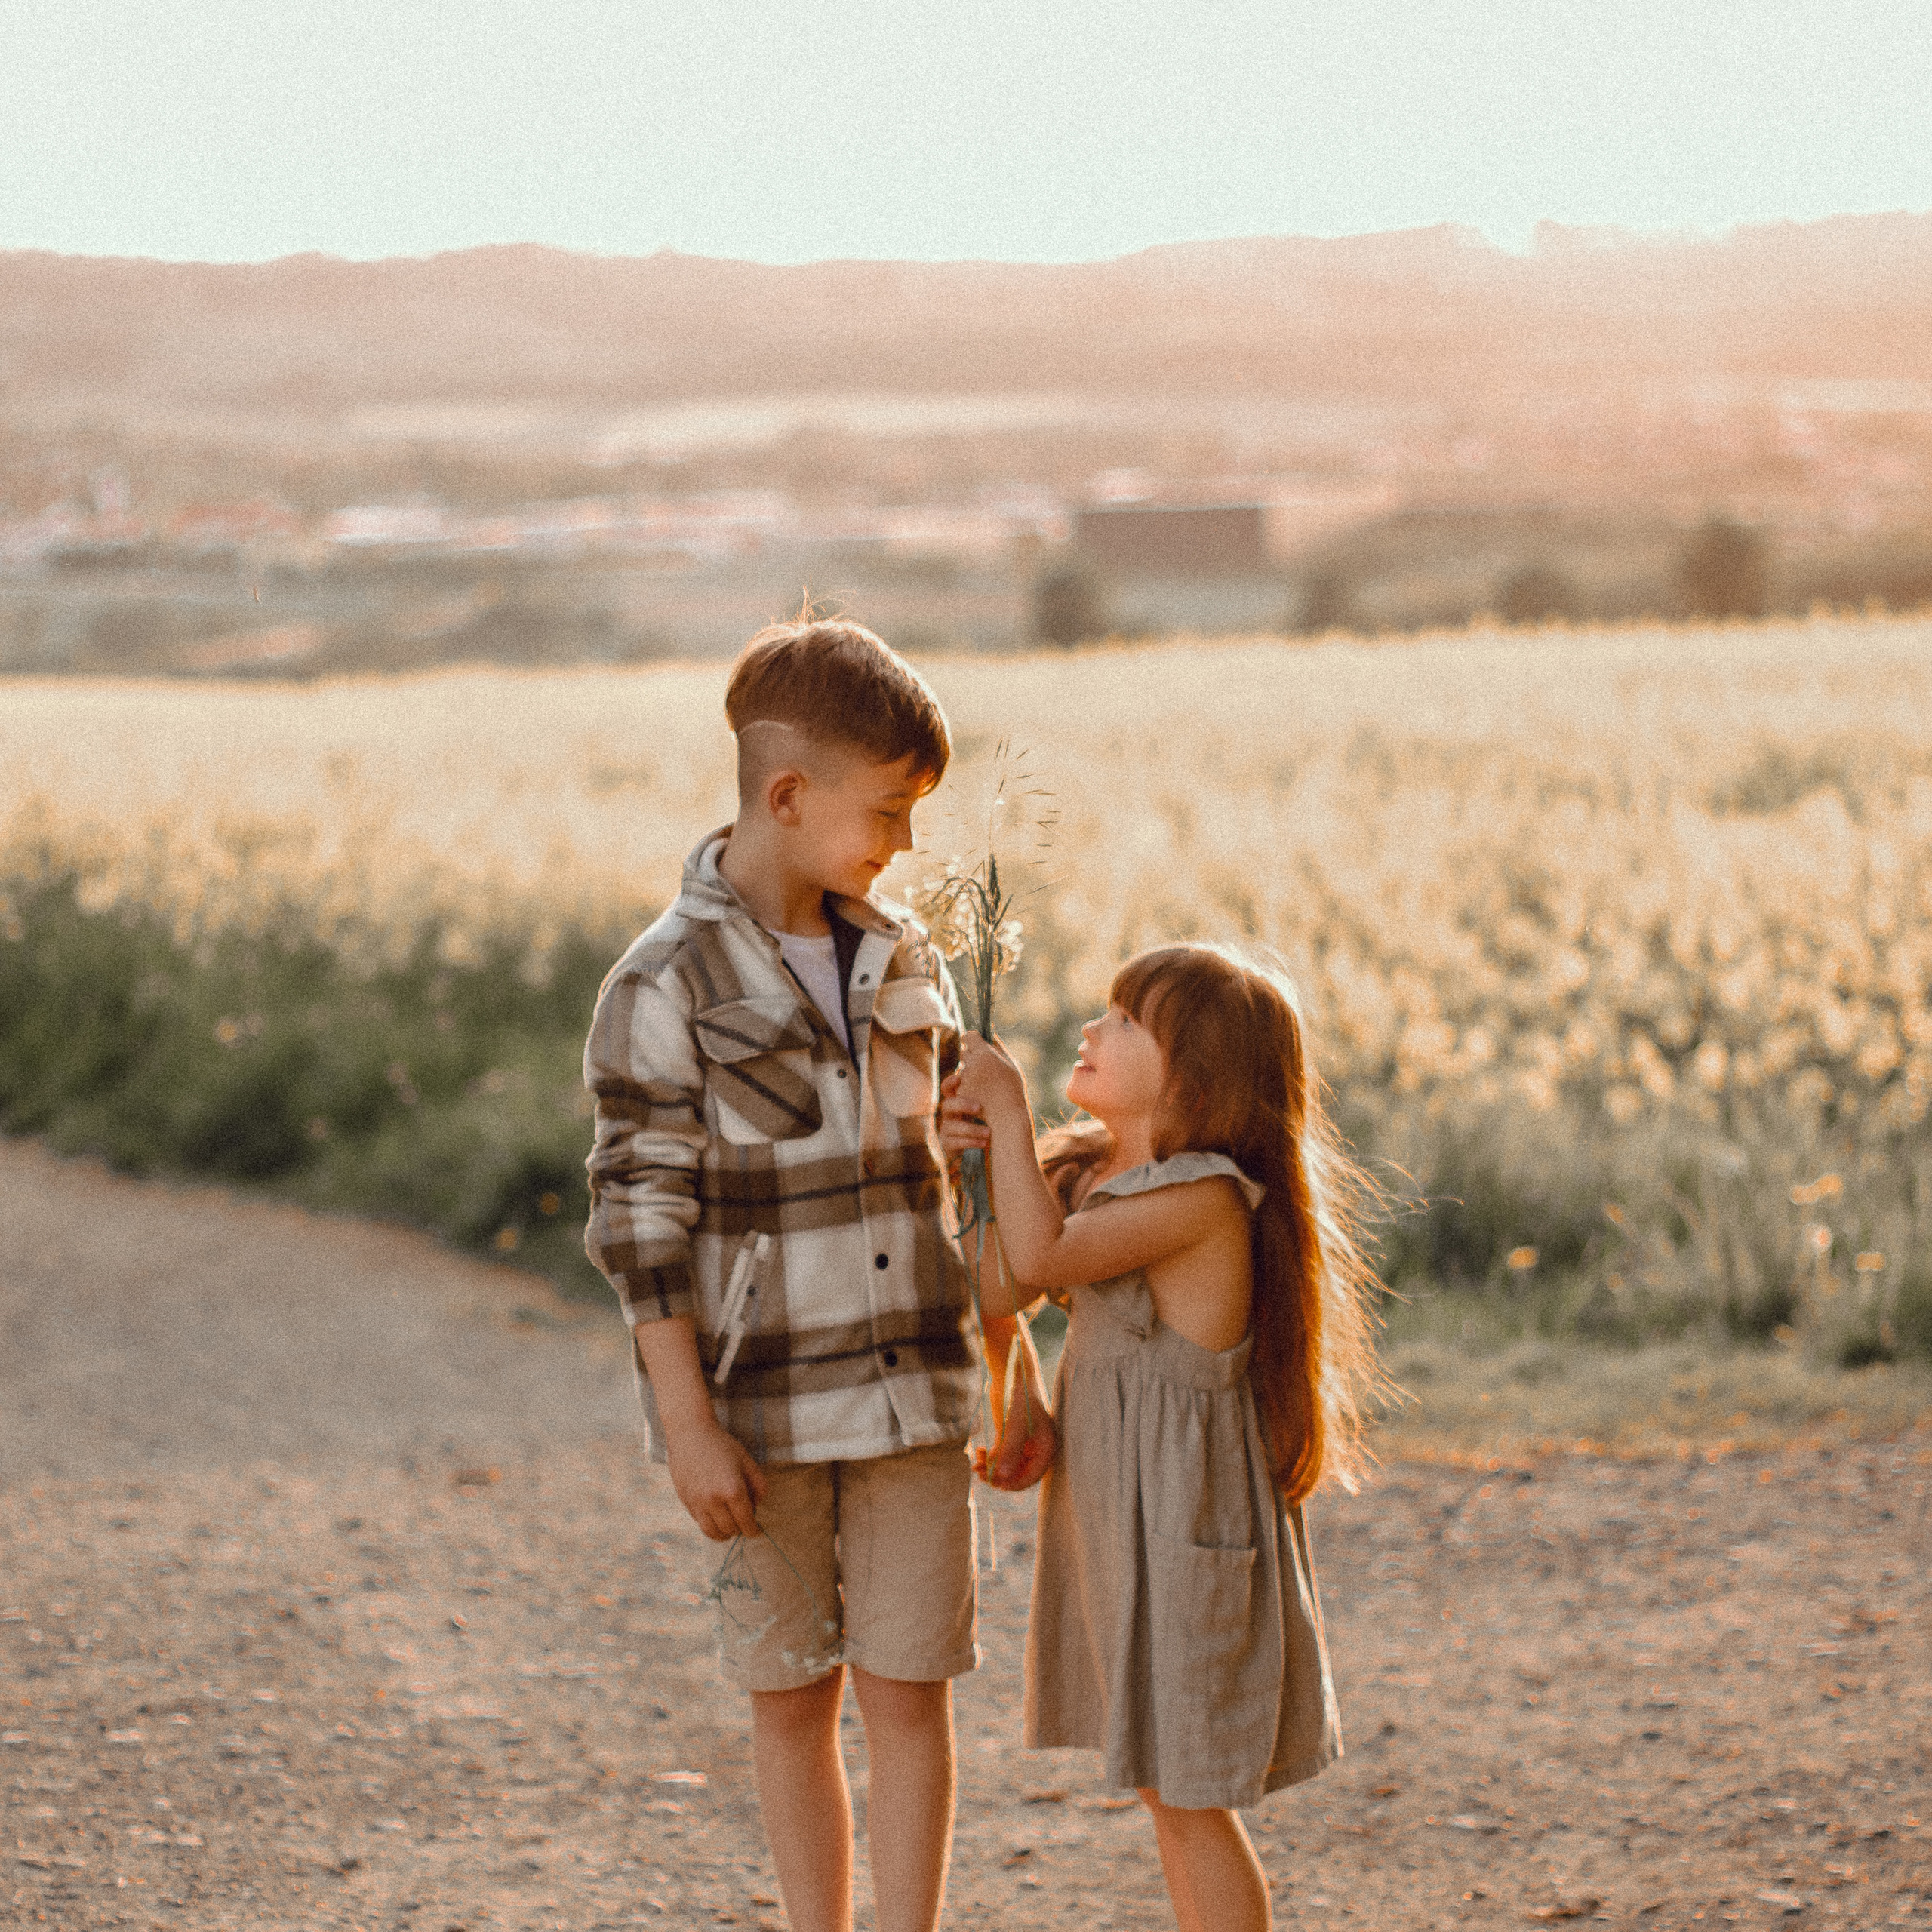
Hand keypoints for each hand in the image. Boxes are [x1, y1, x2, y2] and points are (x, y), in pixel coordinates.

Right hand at [663, 1418, 766, 1541]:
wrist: (691, 1435)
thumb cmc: (722, 1445)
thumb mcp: (747, 1461)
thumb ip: (758, 1485)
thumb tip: (756, 1506)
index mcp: (732, 1490)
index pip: (746, 1521)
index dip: (753, 1529)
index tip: (756, 1530)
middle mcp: (713, 1501)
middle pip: (730, 1529)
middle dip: (740, 1529)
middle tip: (743, 1522)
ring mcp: (697, 1504)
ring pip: (713, 1533)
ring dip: (724, 1533)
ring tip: (730, 1525)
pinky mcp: (686, 1503)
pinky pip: (700, 1524)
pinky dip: (710, 1525)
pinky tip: (716, 1515)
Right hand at [938, 1069, 990, 1161]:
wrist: (979, 1153)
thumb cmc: (986, 1126)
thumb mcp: (986, 1111)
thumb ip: (990, 1097)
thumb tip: (1007, 1076)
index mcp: (958, 1103)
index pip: (947, 1089)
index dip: (950, 1083)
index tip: (959, 1078)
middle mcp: (949, 1115)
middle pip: (947, 1105)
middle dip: (962, 1104)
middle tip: (979, 1107)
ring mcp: (946, 1131)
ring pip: (951, 1127)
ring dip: (971, 1129)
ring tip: (989, 1132)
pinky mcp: (947, 1145)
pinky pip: (954, 1143)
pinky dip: (970, 1142)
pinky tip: (984, 1143)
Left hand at [954, 1032, 1027, 1120]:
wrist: (1006, 1116)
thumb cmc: (1012, 1089)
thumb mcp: (1010, 1064)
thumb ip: (997, 1045)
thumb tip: (989, 1028)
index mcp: (986, 1054)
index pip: (969, 1036)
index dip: (971, 1039)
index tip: (975, 1043)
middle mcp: (972, 1064)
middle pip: (964, 1052)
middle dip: (971, 1057)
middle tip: (984, 1068)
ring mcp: (964, 1079)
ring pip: (962, 1070)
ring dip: (970, 1074)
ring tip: (987, 1086)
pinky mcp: (959, 1092)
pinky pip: (960, 1085)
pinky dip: (967, 1088)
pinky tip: (980, 1095)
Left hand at [973, 1402, 1056, 1490]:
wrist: (1012, 1371)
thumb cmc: (1020, 1395)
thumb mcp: (1015, 1424)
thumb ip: (1010, 1451)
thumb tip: (1001, 1477)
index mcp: (1046, 1447)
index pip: (1032, 1476)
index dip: (1014, 1483)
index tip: (995, 1483)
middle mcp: (1036, 1447)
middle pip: (1018, 1474)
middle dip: (1000, 1476)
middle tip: (981, 1474)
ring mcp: (1022, 1442)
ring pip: (1007, 1465)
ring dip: (992, 1468)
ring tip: (976, 1466)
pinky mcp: (1010, 1435)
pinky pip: (1000, 1454)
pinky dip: (990, 1457)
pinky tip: (979, 1452)